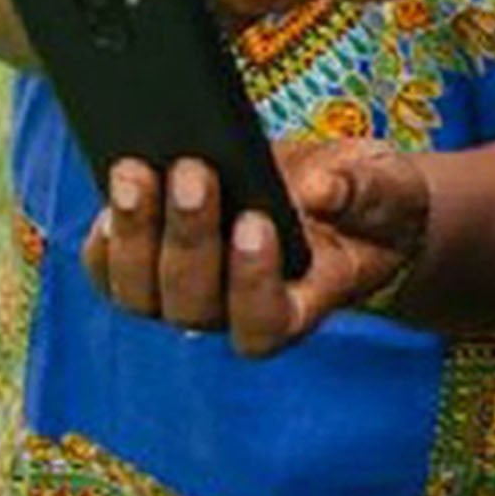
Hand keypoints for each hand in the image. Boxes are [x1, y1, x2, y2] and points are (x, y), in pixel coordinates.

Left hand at [82, 139, 430, 356]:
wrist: (335, 198)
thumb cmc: (371, 202)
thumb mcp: (389, 188)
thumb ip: (365, 191)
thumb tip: (319, 190)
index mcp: (301, 306)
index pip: (263, 325)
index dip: (252, 284)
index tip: (257, 223)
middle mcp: (233, 314)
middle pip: (192, 303)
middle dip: (189, 235)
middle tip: (193, 170)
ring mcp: (185, 295)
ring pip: (139, 292)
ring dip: (134, 232)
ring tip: (136, 169)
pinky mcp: (149, 265)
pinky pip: (108, 269)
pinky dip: (105, 235)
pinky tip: (114, 190)